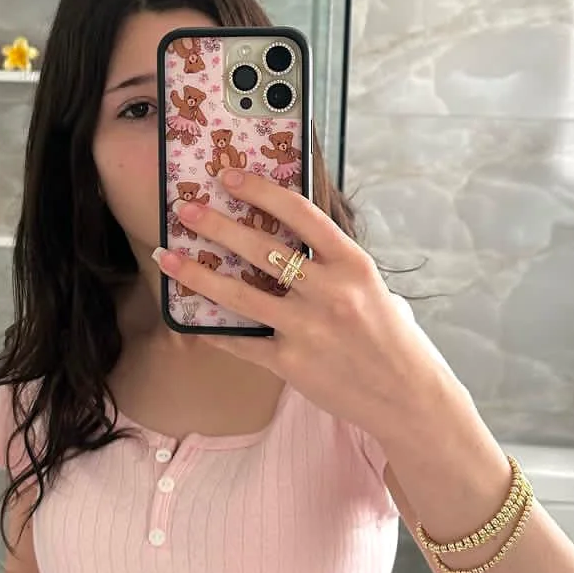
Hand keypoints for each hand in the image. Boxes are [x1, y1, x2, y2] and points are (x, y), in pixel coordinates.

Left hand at [154, 168, 456, 449]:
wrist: (407, 396)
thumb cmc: (388, 336)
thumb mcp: (368, 286)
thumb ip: (329, 263)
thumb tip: (277, 236)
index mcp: (352, 263)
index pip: (300, 213)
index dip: (261, 190)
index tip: (229, 176)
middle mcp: (329, 291)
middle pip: (260, 248)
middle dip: (215, 225)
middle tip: (184, 210)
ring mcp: (308, 328)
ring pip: (238, 295)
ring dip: (196, 274)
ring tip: (166, 257)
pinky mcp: (292, 363)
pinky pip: (241, 341)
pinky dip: (212, 329)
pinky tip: (190, 319)